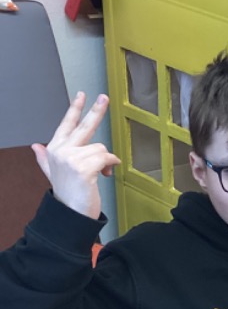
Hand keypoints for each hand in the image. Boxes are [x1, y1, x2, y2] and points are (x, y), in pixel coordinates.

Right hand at [31, 92, 119, 219]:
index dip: (74, 108)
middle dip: (96, 111)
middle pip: (83, 126)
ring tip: (101, 173)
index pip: (66, 124)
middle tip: (104, 97)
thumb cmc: (68, 194)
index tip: (82, 94)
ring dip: (106, 161)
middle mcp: (61, 151)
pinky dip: (111, 165)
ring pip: (100, 148)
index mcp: (54, 149)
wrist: (71, 213)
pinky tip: (106, 174)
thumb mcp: (53, 173)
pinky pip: (106, 158)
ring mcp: (71, 158)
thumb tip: (35, 146)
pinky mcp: (83, 168)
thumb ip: (45, 158)